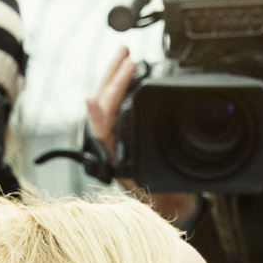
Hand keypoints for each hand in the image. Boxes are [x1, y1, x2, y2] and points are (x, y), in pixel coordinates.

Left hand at [85, 48, 195, 225]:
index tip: (93, 97)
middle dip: (112, 78)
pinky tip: (131, 71)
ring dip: (115, 76)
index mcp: (117, 161)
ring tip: (125, 54)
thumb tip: (157, 165)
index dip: (99, 114)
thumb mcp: (161, 190)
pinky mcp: (126, 131)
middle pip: (103, 107)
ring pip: (109, 102)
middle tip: (126, 55)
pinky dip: (123, 85)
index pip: (103, 132)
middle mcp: (112, 147)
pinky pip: (119, 103)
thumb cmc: (164, 199)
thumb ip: (152, 178)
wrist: (169, 208)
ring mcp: (118, 137)